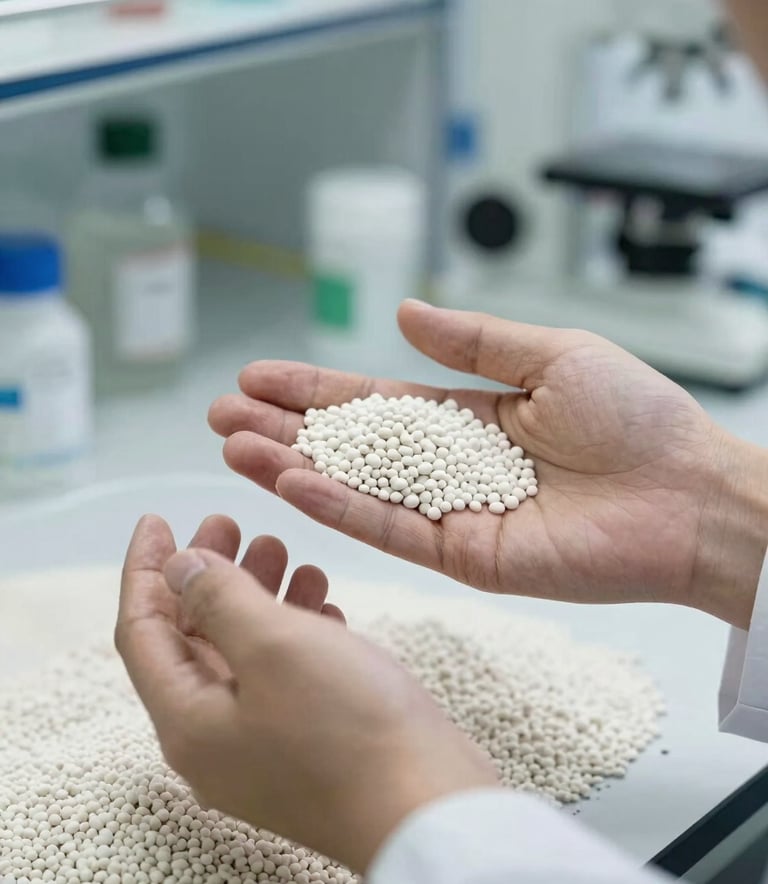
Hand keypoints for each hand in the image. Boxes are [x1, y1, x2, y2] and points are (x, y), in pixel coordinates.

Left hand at [115, 515, 496, 872]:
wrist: (428, 805)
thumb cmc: (348, 728)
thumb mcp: (274, 644)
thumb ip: (217, 598)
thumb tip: (178, 568)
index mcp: (188, 720)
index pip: (142, 631)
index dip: (145, 570)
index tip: (157, 520)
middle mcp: (216, 737)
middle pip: (193, 638)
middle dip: (208, 574)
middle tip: (230, 523)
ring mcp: (264, 744)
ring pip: (244, 652)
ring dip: (258, 596)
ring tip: (286, 550)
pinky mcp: (307, 743)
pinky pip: (283, 674)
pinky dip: (295, 630)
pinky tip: (321, 603)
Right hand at [209, 300, 767, 628]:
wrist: (689, 495)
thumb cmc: (637, 419)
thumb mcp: (551, 354)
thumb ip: (473, 340)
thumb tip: (402, 313)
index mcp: (469, 416)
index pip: (375, 400)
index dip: (316, 387)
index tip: (260, 375)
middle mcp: (450, 466)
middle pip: (351, 445)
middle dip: (286, 427)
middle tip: (224, 412)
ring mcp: (452, 513)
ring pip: (357, 489)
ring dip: (294, 468)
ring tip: (235, 445)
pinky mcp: (464, 557)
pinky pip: (390, 529)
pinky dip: (339, 507)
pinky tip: (290, 482)